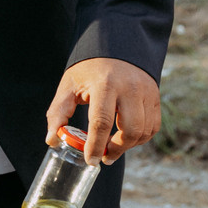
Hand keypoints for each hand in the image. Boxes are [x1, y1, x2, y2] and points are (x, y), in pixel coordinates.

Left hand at [44, 57, 160, 164]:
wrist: (115, 46)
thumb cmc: (88, 69)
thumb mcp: (68, 86)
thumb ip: (58, 113)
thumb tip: (52, 140)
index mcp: (105, 84)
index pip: (102, 122)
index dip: (96, 145)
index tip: (91, 161)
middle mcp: (129, 88)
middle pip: (129, 130)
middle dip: (115, 149)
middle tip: (103, 156)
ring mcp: (146, 92)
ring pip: (144, 131)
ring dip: (129, 146)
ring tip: (112, 147)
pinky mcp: (155, 96)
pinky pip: (153, 126)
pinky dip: (141, 138)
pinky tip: (126, 138)